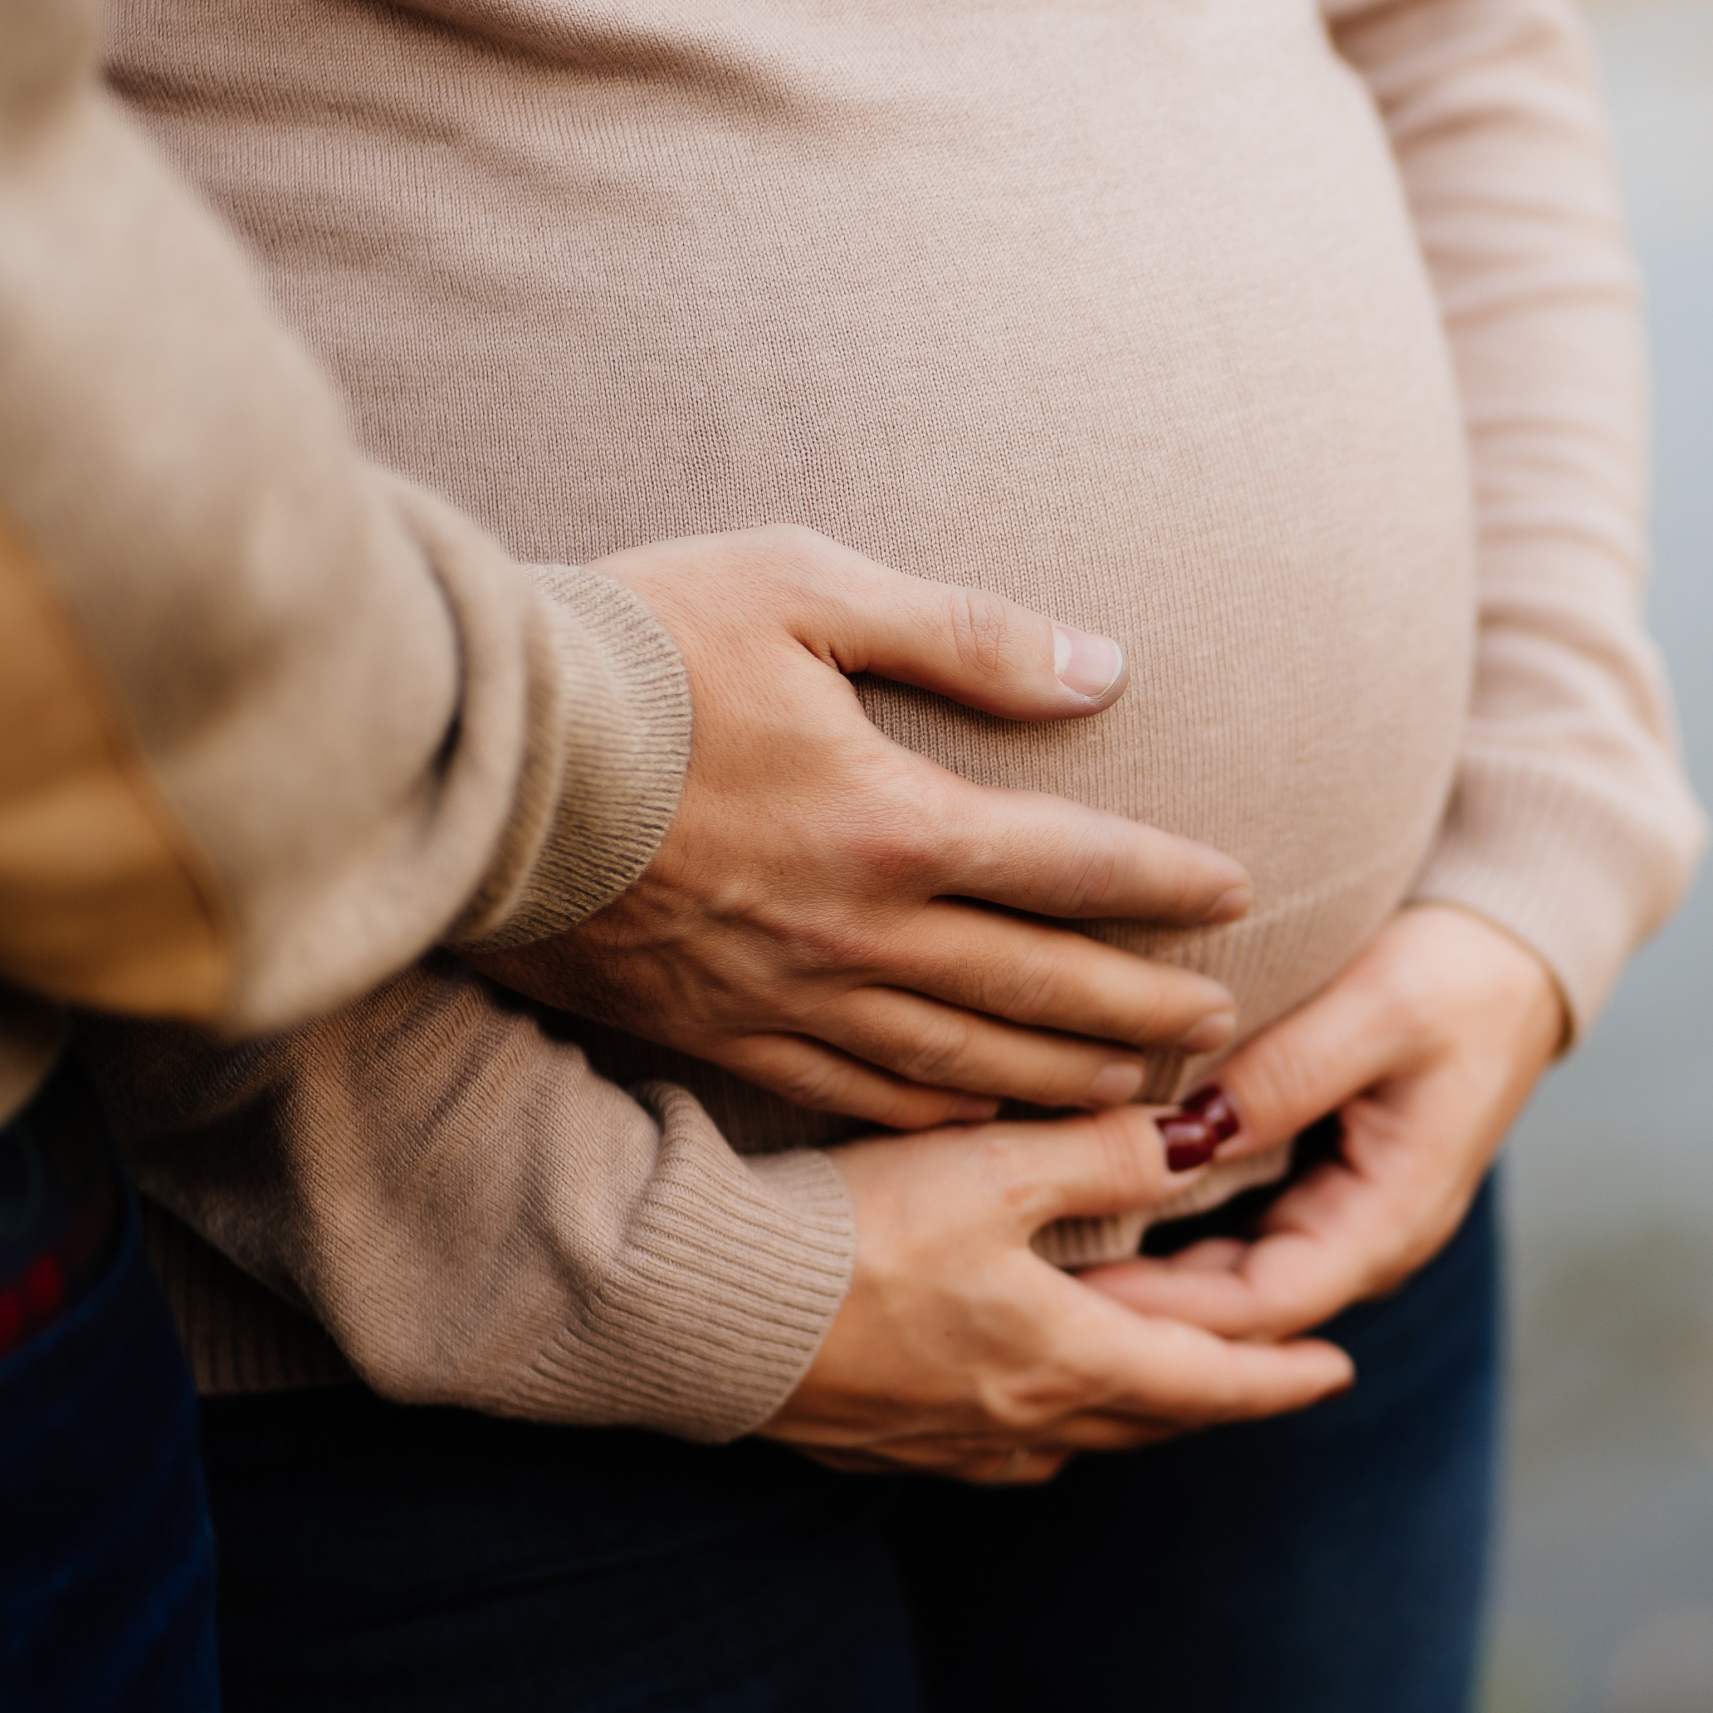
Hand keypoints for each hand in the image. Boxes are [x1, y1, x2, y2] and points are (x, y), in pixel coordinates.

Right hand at [478, 526, 1250, 1128]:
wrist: (474, 760)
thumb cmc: (636, 653)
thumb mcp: (803, 587)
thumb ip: (963, 634)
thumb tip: (1101, 669)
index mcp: (893, 819)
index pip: (1075, 864)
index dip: (1168, 883)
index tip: (1238, 896)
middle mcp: (858, 929)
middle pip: (1040, 985)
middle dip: (1143, 1006)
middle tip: (1220, 1029)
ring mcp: (787, 996)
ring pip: (962, 1062)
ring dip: (1063, 1079)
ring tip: (1137, 1095)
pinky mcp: (718, 1032)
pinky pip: (855, 1098)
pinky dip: (938, 1119)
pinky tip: (981, 1126)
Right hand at [758, 1104, 1354, 1482]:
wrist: (702, 1304)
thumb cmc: (849, 1230)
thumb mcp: (995, 1169)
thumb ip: (1106, 1154)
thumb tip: (1200, 1144)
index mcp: (1063, 1356)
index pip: (1206, 1384)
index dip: (1278, 1375)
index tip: (1335, 1369)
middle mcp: (1016, 1419)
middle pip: (1146, 1421)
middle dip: (1213, 1398)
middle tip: (1263, 1375)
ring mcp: (942, 1442)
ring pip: (1071, 1439)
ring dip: (1128, 1413)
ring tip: (1153, 1384)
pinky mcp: (876, 1441)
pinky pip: (993, 1449)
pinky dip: (1041, 1423)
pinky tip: (1021, 1402)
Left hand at [1080, 904, 1564, 1339]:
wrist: (1509, 956)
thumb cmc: (1455, 977)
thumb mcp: (1379, 1008)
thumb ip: (1289, 1076)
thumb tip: (1192, 1138)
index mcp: (1390, 1216)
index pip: (1265, 1305)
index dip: (1169, 1312)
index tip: (1072, 1293)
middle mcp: (1360, 1239)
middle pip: (1235, 1314)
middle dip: (1141, 1314)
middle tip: (1027, 1294)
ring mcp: (1333, 1218)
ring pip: (1226, 1283)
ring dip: (1147, 1285)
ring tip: (1041, 1272)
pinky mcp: (1308, 1187)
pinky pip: (1228, 1239)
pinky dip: (1165, 1240)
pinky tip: (1090, 1220)